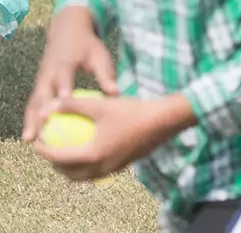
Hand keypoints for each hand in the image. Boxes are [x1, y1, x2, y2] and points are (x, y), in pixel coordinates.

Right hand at [23, 6, 116, 142]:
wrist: (67, 32)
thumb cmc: (87, 46)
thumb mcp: (99, 55)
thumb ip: (105, 74)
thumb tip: (116, 93)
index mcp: (66, 63)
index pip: (64, 77)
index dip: (64, 88)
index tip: (64, 101)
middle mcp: (49, 73)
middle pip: (42, 94)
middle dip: (41, 112)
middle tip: (41, 132)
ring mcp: (41, 80)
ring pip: (33, 102)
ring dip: (30, 120)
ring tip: (30, 140)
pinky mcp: (38, 86)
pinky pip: (32, 104)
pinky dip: (30, 119)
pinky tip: (31, 137)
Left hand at [34, 91, 194, 181]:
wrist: (163, 121)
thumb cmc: (132, 111)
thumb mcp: (102, 105)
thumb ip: (75, 105)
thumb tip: (50, 105)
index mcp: (92, 155)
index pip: (59, 158)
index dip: (44, 151)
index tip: (36, 143)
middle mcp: (100, 168)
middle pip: (69, 173)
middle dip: (55, 164)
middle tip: (49, 149)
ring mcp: (112, 170)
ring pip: (83, 175)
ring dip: (70, 167)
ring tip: (66, 151)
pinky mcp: (121, 166)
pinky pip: (96, 171)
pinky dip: (86, 165)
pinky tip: (90, 147)